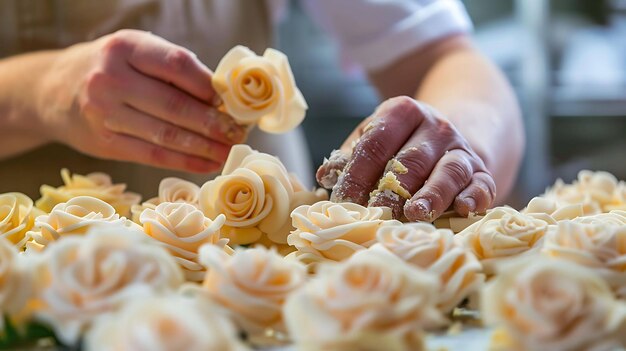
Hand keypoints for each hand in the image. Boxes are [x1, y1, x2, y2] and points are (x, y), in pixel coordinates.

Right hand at [38, 29, 245, 171]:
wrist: (54, 91)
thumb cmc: (111, 69)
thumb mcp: (137, 53)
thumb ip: (175, 70)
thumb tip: (224, 99)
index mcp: (125, 47)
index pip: (178, 66)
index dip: (210, 88)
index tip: (233, 103)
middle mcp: (111, 79)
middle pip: (175, 105)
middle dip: (214, 123)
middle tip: (239, 133)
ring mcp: (105, 113)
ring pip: (167, 135)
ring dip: (205, 147)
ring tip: (230, 151)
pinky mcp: (105, 143)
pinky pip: (154, 155)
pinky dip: (186, 161)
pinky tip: (208, 162)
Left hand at [316, 96, 495, 220]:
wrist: (446, 139)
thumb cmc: (399, 146)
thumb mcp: (374, 140)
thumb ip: (350, 158)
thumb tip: (325, 176)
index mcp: (402, 112)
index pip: (376, 143)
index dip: (358, 173)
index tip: (343, 200)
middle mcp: (436, 127)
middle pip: (411, 160)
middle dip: (392, 189)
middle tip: (377, 212)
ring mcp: (461, 149)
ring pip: (448, 171)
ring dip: (432, 194)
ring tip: (415, 213)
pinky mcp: (482, 172)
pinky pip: (481, 184)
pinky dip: (473, 197)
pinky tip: (463, 209)